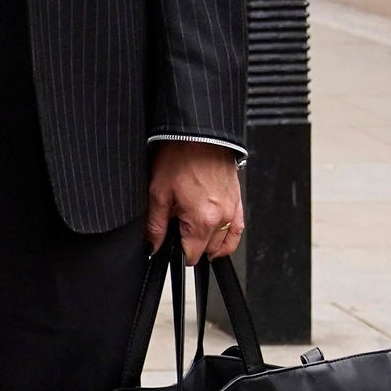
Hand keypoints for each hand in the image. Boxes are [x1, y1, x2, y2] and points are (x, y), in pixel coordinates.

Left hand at [144, 139, 244, 259]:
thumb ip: (156, 226)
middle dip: (193, 245)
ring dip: (211, 243)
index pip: (193, 255)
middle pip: (209, 250)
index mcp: (202, 219)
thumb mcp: (158, 193)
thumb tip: (152, 246)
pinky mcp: (237, 200)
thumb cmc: (180, 157)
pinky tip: (219, 236)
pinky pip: (238, 229)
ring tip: (196, 236)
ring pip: (225, 242)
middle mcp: (222, 217)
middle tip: (179, 230)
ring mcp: (233, 209)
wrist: (199, 135)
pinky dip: (229, 236)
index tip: (171, 246)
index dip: (179, 254)